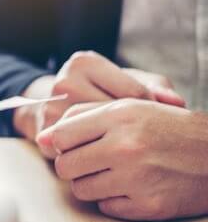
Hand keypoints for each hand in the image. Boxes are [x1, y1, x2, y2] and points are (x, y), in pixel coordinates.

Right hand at [13, 51, 184, 153]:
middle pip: (114, 117)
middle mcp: (64, 82)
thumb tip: (177, 102)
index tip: (150, 122)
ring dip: (113, 147)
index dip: (149, 112)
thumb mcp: (124, 80)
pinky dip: (95, 159)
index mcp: (84, 63)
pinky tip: (105, 157)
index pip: (133, 93)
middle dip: (132, 131)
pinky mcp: (44, 135)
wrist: (48, 106)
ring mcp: (51, 108)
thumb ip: (154, 87)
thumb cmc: (96, 92)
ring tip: (124, 149)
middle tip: (141, 139)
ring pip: (97, 138)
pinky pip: (80, 154)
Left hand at [36, 100, 207, 220]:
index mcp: (119, 117)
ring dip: (90, 183)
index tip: (69, 145)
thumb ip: (82, 116)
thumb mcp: (128, 107)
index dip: (59, 142)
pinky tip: (129, 186)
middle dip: (72, 164)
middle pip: (65, 165)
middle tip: (89, 160)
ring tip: (111, 172)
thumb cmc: (166, 127)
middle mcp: (126, 147)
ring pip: (81, 190)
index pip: (61, 135)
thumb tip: (43, 137)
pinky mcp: (147, 206)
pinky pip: (106, 207)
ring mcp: (136, 179)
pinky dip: (112, 200)